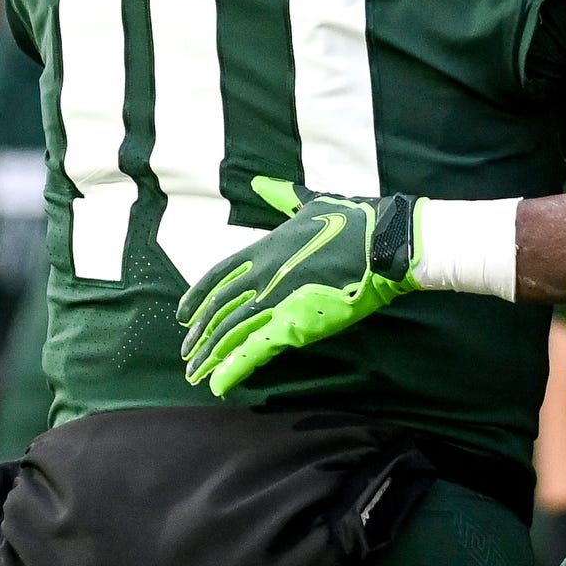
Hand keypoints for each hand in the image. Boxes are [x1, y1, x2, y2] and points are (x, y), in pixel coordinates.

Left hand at [177, 178, 423, 396]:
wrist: (381, 242)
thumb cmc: (351, 219)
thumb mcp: (309, 203)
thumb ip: (281, 197)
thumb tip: (261, 182)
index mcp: (263, 249)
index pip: (217, 277)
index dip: (197, 299)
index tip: (184, 317)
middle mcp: (261, 275)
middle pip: (219, 310)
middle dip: (201, 335)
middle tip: (188, 355)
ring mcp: (275, 300)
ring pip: (231, 332)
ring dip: (211, 355)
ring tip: (196, 375)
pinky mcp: (294, 323)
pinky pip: (256, 350)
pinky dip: (235, 367)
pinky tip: (219, 383)